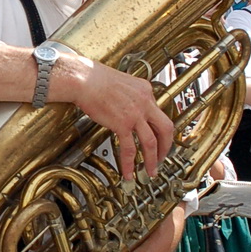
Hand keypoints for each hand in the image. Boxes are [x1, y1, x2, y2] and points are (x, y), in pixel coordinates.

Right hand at [60, 58, 173, 180]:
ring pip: (151, 142)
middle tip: (162, 158)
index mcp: (146, 91)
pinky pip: (130, 149)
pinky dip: (129, 163)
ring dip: (152, 159)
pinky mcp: (123, 124)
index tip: (159, 138)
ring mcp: (135, 114)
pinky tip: (128, 172)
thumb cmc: (95, 79)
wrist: (84, 79)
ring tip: (150, 170)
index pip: (159, 113)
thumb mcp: (123, 83)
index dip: (160, 129)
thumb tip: (130, 108)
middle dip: (166, 146)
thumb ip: (131, 96)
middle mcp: (145, 102)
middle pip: (166, 128)